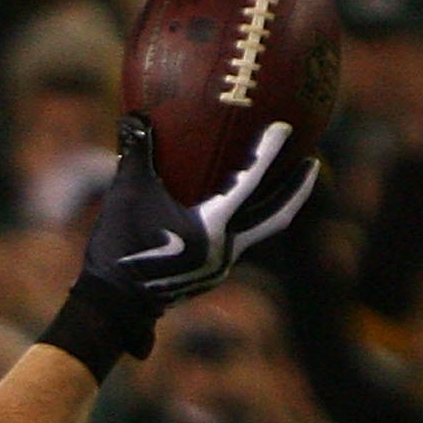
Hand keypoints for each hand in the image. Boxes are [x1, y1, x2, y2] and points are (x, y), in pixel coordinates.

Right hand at [83, 113, 319, 324]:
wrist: (110, 306)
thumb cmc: (119, 248)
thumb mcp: (125, 197)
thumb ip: (135, 154)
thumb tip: (134, 116)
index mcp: (213, 228)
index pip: (251, 184)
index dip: (270, 153)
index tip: (285, 127)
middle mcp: (225, 251)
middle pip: (275, 217)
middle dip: (297, 189)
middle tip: (313, 162)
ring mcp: (218, 268)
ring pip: (258, 233)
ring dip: (274, 208)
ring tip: (283, 186)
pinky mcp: (206, 278)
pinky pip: (236, 242)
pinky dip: (244, 223)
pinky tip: (237, 212)